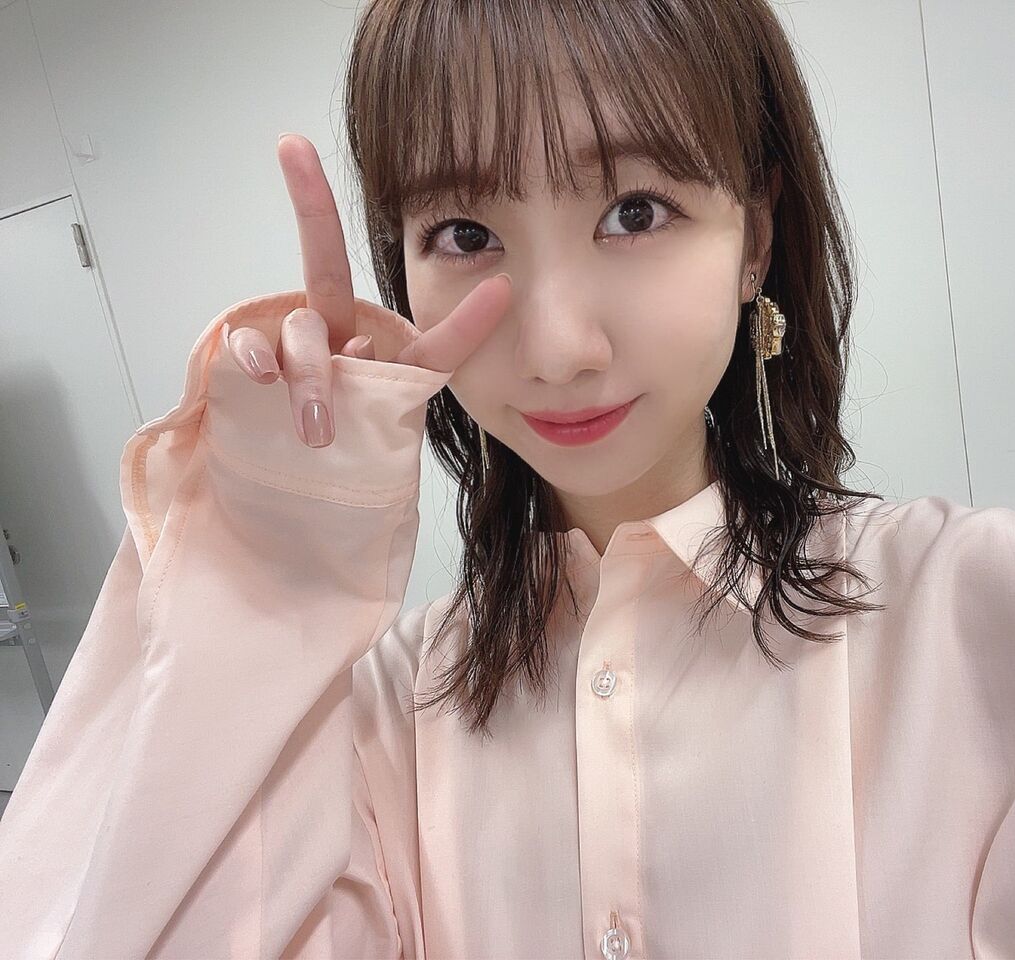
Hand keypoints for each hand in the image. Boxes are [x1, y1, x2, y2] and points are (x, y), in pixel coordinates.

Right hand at [227, 133, 511, 446]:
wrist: (291, 515)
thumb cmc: (347, 472)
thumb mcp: (388, 445)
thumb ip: (397, 397)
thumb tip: (361, 346)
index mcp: (387, 363)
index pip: (434, 340)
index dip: (469, 322)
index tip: (504, 288)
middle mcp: (337, 341)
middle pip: (326, 263)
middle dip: (310, 199)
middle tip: (290, 146)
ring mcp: (290, 353)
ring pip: (301, 332)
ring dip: (311, 374)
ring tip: (319, 427)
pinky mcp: (246, 373)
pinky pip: (248, 344)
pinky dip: (253, 354)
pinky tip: (261, 374)